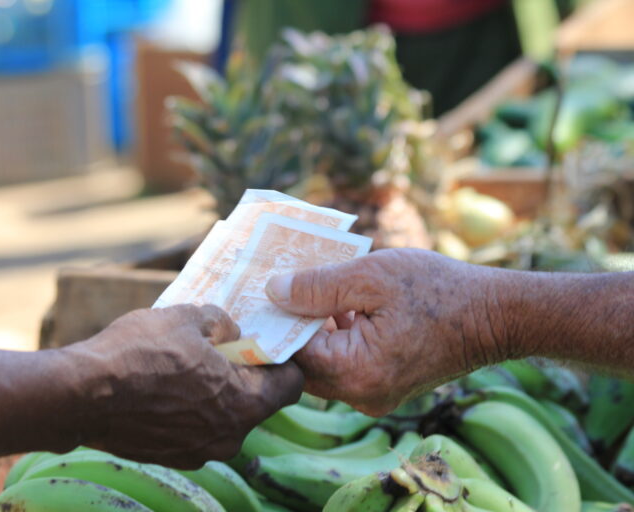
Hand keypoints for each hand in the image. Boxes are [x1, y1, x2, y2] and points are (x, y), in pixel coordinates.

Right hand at [60, 304, 302, 467]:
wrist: (79, 395)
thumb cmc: (137, 353)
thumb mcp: (187, 318)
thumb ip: (222, 322)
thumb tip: (231, 331)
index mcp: (244, 403)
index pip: (292, 386)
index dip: (283, 361)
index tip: (265, 345)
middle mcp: (229, 437)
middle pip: (256, 402)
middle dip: (244, 375)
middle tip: (219, 349)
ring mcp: (199, 451)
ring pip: (224, 416)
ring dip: (214, 393)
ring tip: (185, 366)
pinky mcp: (171, 457)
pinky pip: (195, 429)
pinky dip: (190, 410)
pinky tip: (163, 387)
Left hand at [265, 249, 511, 415]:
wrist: (497, 315)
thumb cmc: (439, 290)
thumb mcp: (372, 276)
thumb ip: (318, 286)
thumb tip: (272, 291)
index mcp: (356, 373)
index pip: (291, 353)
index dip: (273, 321)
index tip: (257, 292)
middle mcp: (361, 396)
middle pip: (304, 364)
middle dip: (291, 325)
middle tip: (277, 286)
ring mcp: (374, 395)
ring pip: (323, 364)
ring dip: (314, 329)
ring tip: (306, 288)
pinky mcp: (384, 387)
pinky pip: (345, 364)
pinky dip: (336, 337)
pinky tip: (337, 304)